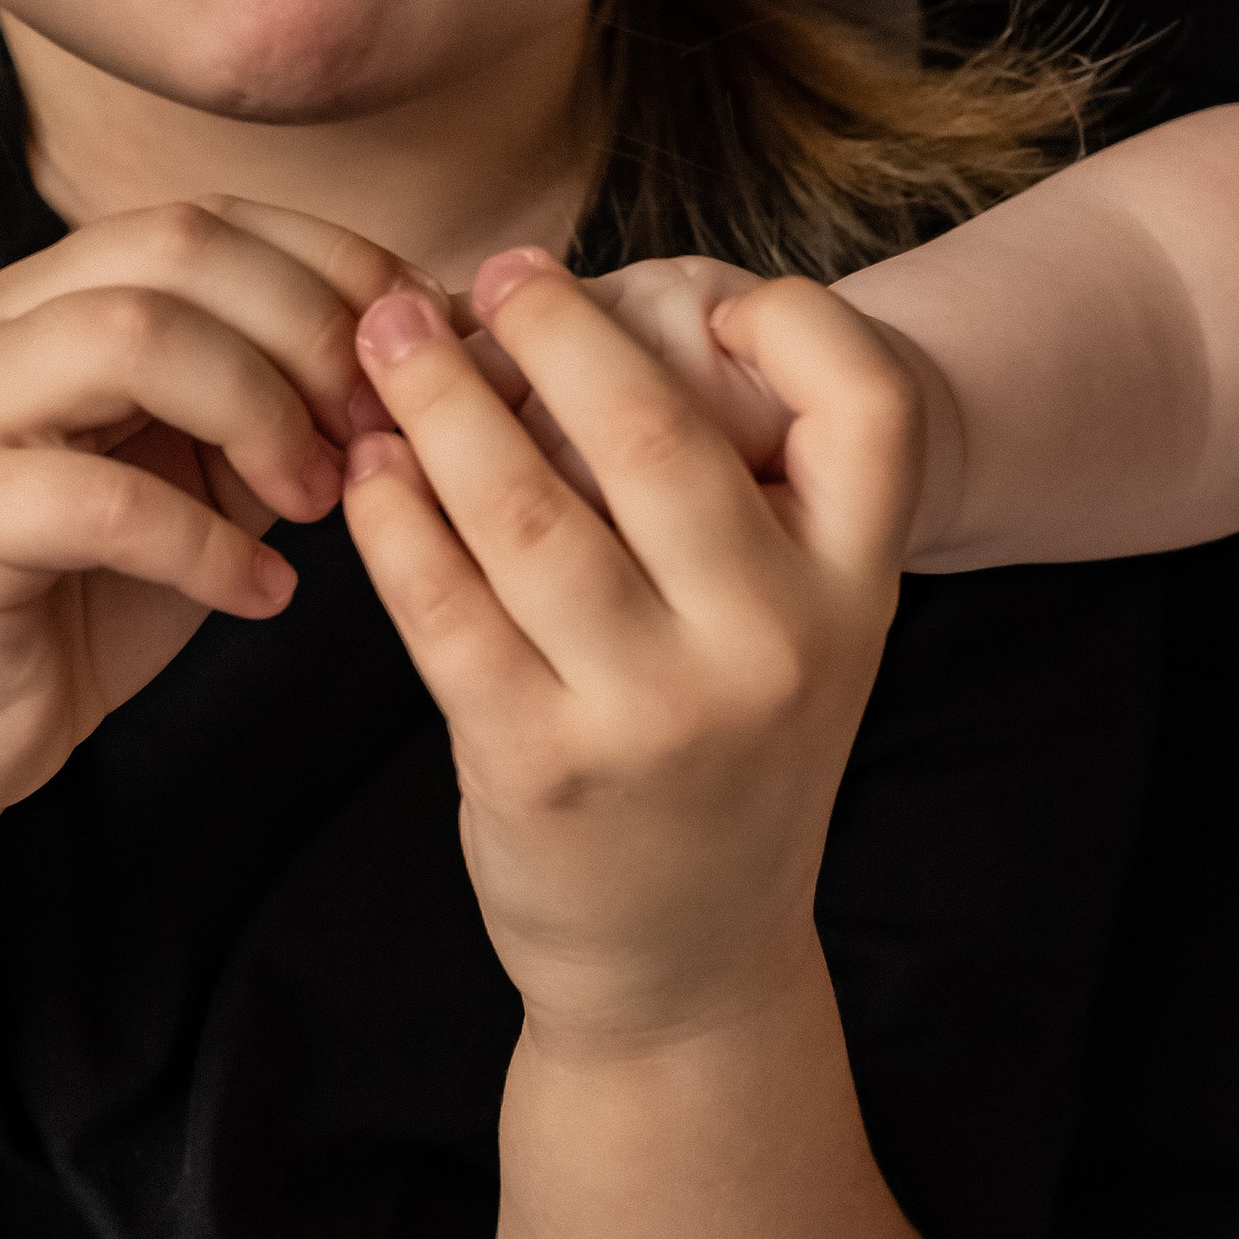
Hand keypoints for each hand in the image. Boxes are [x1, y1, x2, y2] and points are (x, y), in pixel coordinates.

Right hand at [0, 200, 410, 824]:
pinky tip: (260, 598)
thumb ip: (278, 409)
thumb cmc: (80, 599)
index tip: (417, 356)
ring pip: (132, 338)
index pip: (209, 218)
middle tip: (373, 433)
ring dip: (261, 416)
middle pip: (177, 248)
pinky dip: (209, 548)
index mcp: (55, 297)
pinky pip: (101, 500)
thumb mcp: (202, 481)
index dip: (332, 268)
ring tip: (318, 506)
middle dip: (309, 333)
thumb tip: (418, 358)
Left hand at [344, 247, 916, 1041]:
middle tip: (482, 275)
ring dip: (439, 405)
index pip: (871, 405)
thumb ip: (733, 500)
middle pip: (656, 433)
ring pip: (525, 508)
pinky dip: (393, 518)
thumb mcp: (788, 631)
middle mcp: (773, 646)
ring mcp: (654, 711)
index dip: (792, 320)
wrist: (688, 963)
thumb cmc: (721, 758)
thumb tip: (574, 324)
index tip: (698, 291)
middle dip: (549, 329)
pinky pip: (442, 603)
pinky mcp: (538, 761)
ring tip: (386, 344)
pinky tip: (367, 470)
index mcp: (855, 591)